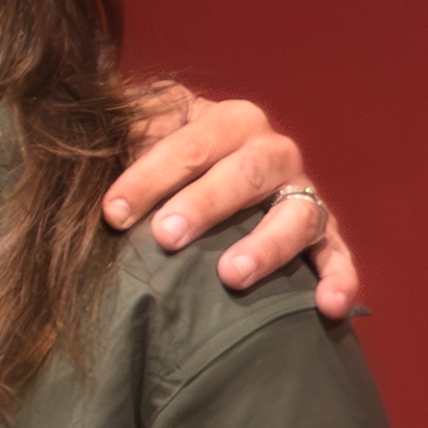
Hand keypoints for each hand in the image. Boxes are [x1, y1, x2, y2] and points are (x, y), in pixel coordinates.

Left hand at [105, 83, 360, 318]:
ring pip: (295, 215)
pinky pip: (337, 255)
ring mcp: (301, 193)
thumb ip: (123, 133)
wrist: (205, 178)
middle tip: (166, 236)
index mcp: (227, 121)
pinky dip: (339, 278)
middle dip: (204, 204)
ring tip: (231, 275)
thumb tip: (88, 147)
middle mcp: (272, 151)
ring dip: (266, 245)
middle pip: (244, 174)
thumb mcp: (139, 134)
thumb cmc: (160, 162)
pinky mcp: (323, 234)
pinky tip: (328, 306)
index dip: (150, 177)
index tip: (112, 212)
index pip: (190, 144)